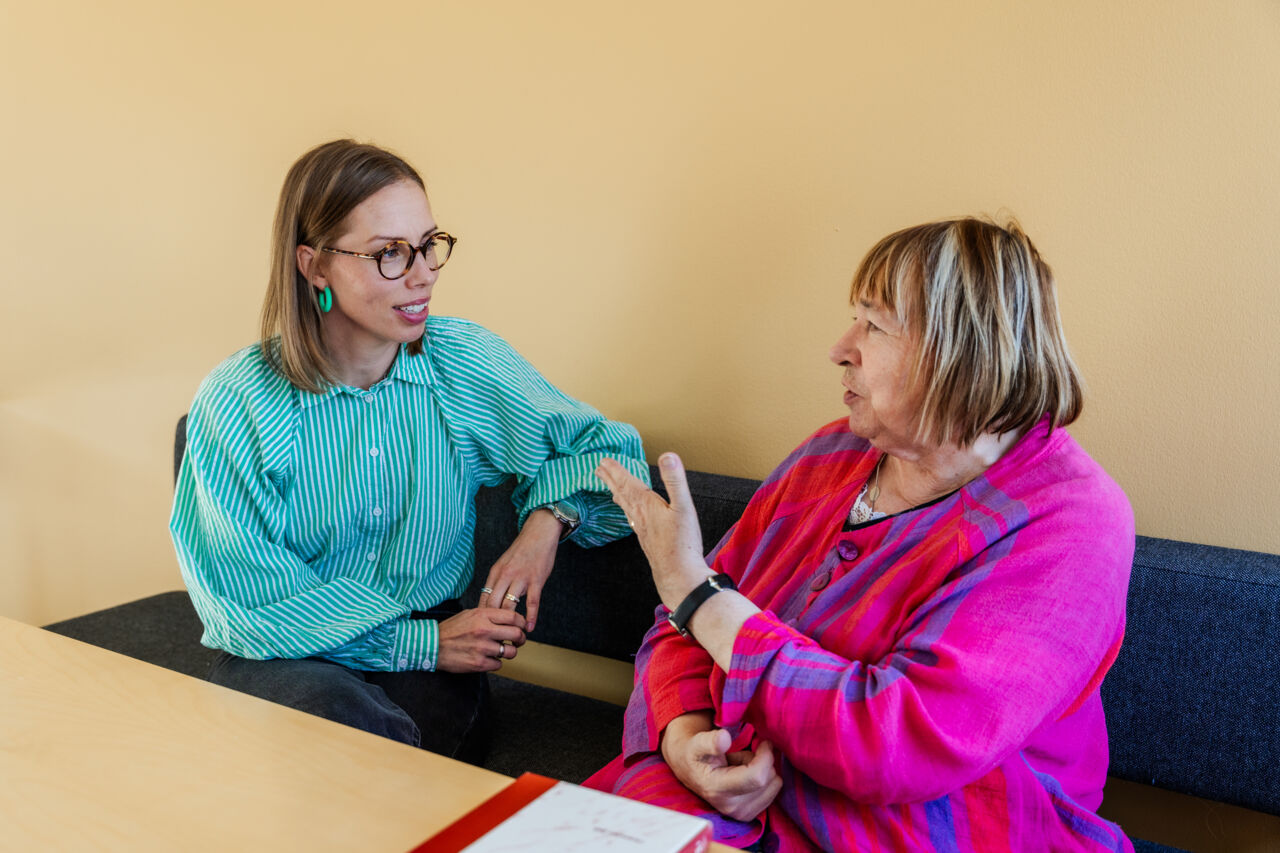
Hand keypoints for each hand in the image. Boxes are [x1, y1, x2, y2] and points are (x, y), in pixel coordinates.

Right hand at [436, 607, 526, 672]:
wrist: (432, 645)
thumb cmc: (451, 629)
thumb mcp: (470, 614)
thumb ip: (489, 615)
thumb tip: (508, 619)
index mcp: (483, 615)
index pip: (513, 617)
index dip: (522, 623)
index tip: (522, 627)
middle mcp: (484, 630)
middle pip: (516, 634)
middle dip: (521, 639)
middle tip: (518, 641)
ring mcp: (482, 648)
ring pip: (510, 652)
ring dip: (509, 652)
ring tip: (502, 651)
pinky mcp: (479, 663)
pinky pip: (498, 664)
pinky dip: (496, 662)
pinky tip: (488, 658)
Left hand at [479, 508, 561, 632]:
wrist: (539, 534)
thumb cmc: (522, 552)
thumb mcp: (503, 565)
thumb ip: (497, 582)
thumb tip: (491, 602)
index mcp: (495, 573)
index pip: (484, 600)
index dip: (483, 618)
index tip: (484, 632)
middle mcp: (505, 576)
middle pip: (494, 606)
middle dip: (494, 625)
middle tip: (496, 639)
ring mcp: (521, 578)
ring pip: (510, 606)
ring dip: (511, 625)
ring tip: (512, 638)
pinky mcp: (536, 580)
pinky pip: (532, 602)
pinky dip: (530, 617)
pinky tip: (529, 627)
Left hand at [596, 453, 709, 609]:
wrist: (678, 574)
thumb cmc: (682, 542)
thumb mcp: (683, 506)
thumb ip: (675, 480)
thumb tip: (667, 456)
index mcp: (646, 504)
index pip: (627, 482)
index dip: (616, 470)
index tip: (604, 460)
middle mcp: (639, 515)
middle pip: (621, 492)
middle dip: (610, 479)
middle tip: (599, 468)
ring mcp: (641, 527)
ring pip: (625, 505)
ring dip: (616, 492)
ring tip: (610, 486)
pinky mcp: (646, 537)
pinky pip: (631, 517)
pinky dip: (626, 509)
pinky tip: (630, 512)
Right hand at [661, 712, 782, 821]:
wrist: (691, 771)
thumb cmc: (696, 754)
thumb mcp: (698, 743)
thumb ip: (710, 740)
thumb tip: (724, 738)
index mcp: (717, 789)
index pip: (757, 777)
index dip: (766, 756)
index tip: (763, 741)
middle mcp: (731, 808)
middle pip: (769, 780)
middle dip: (763, 761)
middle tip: (744, 755)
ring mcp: (742, 814)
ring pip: (775, 784)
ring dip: (764, 770)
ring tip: (743, 765)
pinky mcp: (750, 815)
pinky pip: (774, 791)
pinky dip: (766, 779)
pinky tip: (747, 775)